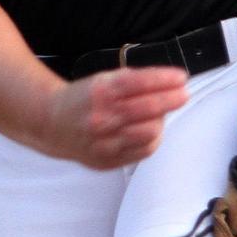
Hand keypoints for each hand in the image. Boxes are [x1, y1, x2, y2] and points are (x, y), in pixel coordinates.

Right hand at [39, 65, 189, 169]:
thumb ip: (134, 81)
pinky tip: (151, 129)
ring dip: (161, 120)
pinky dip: (153, 138)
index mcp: (100, 90)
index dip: (163, 79)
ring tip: (160, 113)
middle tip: (183, 94)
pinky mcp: (107, 159)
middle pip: (147, 108)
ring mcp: (104, 140)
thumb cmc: (85, 98)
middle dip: (170, 99)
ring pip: (150, 131)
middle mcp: (101, 116)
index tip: (180, 77)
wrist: (53, 123)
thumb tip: (169, 82)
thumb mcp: (104, 79)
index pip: (138, 82)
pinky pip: (143, 150)